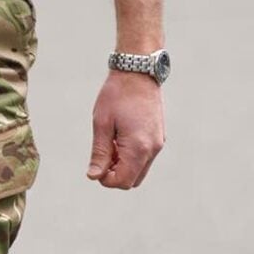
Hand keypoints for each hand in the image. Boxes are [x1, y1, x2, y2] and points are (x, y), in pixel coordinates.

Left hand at [87, 70, 164, 188]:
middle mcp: (153, 149)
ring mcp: (158, 143)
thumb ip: (99, 153)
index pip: (123, 181)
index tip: (95, 166)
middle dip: (115, 175)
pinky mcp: (159, 137)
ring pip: (140, 170)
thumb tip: (93, 176)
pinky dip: (132, 157)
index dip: (106, 179)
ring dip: (123, 166)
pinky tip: (120, 140)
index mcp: (138, 147)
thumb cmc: (116, 95)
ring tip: (110, 145)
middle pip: (133, 180)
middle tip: (102, 155)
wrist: (138, 72)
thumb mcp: (102, 124)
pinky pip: (146, 158)